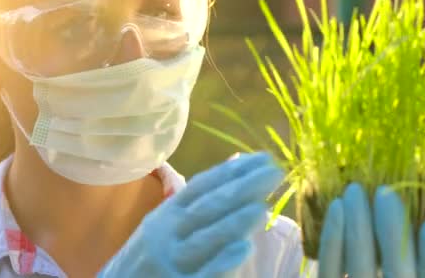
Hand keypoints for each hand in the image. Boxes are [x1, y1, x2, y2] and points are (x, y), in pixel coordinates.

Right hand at [98, 152, 282, 277]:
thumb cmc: (150, 253)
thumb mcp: (168, 221)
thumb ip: (199, 200)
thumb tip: (235, 167)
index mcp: (169, 212)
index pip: (203, 186)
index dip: (232, 172)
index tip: (263, 159)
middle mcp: (168, 231)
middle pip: (206, 207)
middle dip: (240, 188)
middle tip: (274, 173)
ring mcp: (171, 259)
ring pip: (203, 238)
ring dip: (231, 222)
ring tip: (261, 207)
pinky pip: (201, 274)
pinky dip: (220, 262)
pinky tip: (242, 249)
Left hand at [318, 184, 424, 277]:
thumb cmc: (391, 267)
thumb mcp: (413, 266)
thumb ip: (423, 258)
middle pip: (397, 272)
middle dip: (393, 229)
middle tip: (385, 192)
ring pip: (360, 265)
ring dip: (358, 223)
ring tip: (355, 190)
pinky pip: (329, 269)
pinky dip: (332, 237)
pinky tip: (336, 205)